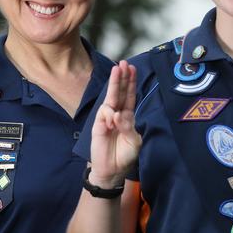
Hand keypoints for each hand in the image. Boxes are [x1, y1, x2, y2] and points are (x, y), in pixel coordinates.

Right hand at [89, 61, 140, 188]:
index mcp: (128, 116)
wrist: (112, 169)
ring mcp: (107, 118)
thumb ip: (128, 126)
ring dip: (115, 83)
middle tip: (123, 63)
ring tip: (118, 70)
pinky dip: (110, 114)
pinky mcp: (98, 125)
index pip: (129, 96)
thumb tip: (119, 114)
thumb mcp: (134, 141)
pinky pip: (104, 114)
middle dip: (122, 77)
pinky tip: (113, 120)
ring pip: (111, 98)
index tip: (132, 68)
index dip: (131, 82)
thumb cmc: (125, 155)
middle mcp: (117, 114)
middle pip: (119, 92)